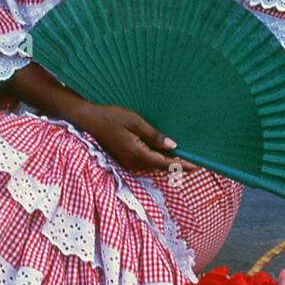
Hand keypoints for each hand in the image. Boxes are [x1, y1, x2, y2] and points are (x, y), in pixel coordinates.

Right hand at [80, 103, 201, 175]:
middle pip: (160, 168)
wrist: (88, 121)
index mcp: (136, 153)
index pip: (164, 163)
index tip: (197, 166)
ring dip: (168, 164)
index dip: (181, 165)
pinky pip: (145, 163)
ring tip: (184, 159)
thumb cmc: (111, 117)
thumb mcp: (134, 121)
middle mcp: (132, 162)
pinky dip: (157, 161)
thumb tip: (172, 145)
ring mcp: (127, 163)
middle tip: (196, 164)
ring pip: (152, 167)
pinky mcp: (124, 160)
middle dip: (178, 166)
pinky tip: (164, 155)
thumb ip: (153, 135)